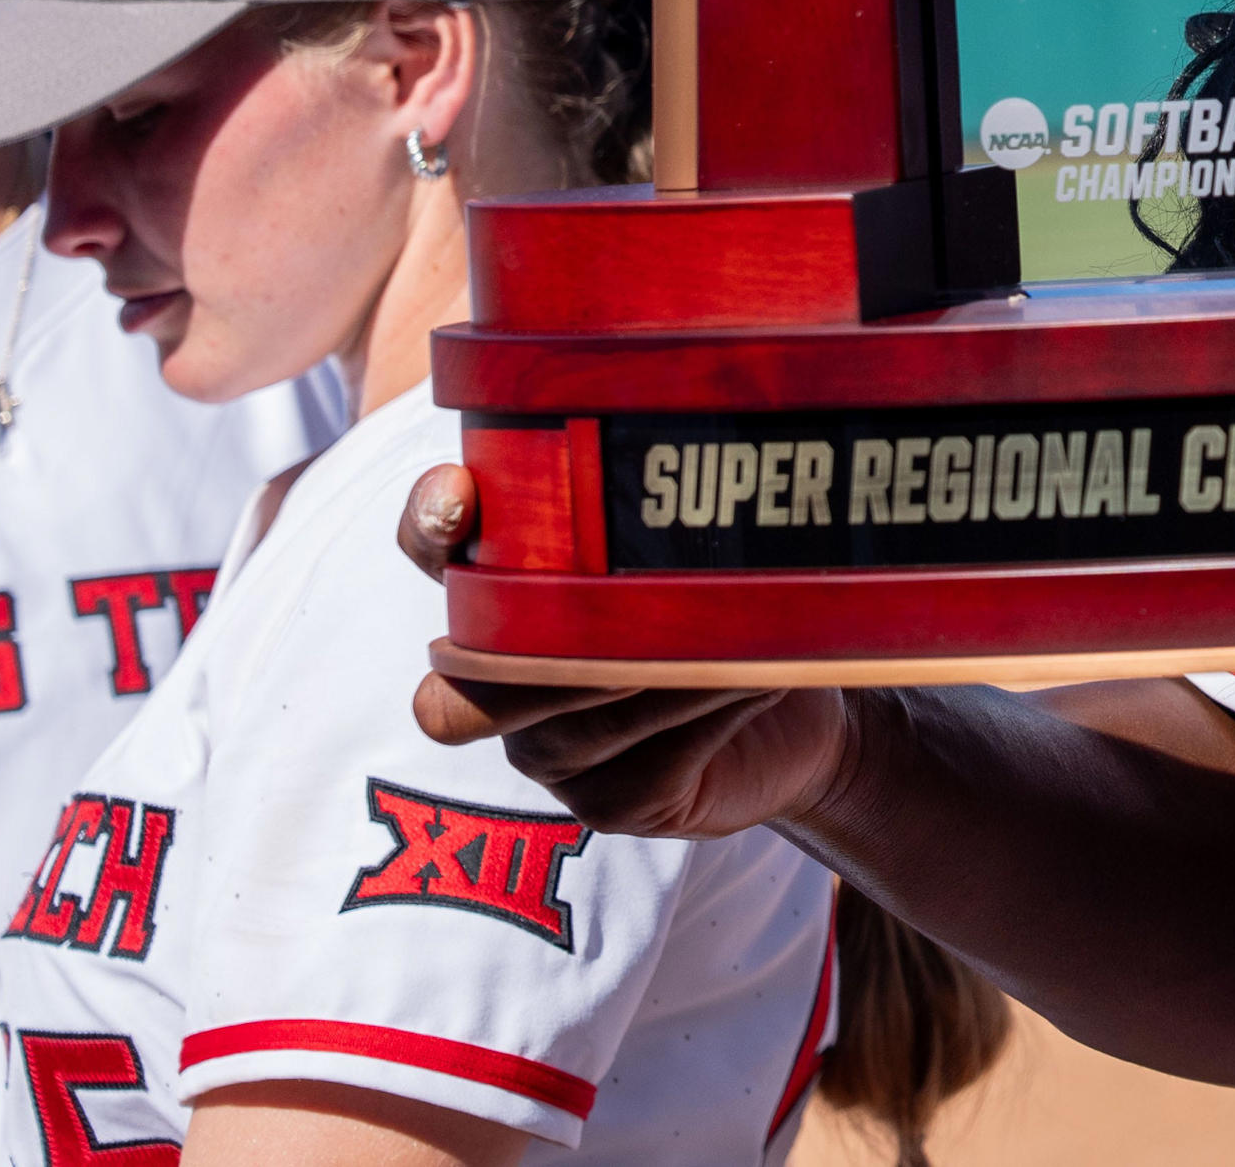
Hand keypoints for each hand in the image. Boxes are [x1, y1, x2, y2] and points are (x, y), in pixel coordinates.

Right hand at [397, 463, 856, 841]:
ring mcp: (552, 754)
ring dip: (659, 670)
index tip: (459, 496)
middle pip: (467, 674)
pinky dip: (711, 712)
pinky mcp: (612, 804)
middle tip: (620, 607)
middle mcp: (506, 684)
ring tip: (739, 631)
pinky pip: (648, 759)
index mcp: (506, 599)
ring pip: (573, 720)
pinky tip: (762, 677)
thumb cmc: (737, 611)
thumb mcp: (703, 544)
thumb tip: (686, 430)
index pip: (433, 552)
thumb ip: (668, 501)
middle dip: (535, 643)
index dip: (430, 524)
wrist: (804, 718)